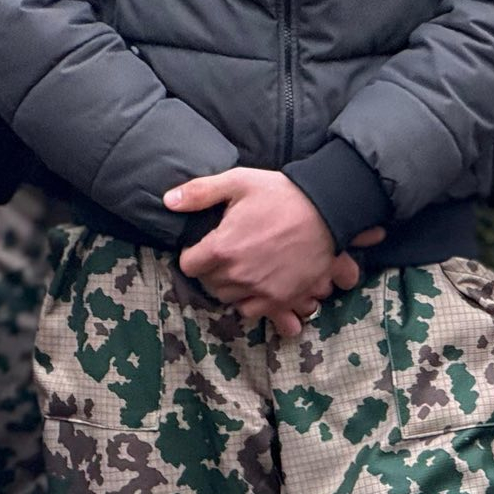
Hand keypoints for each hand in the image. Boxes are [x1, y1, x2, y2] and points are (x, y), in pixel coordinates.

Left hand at [168, 169, 376, 335]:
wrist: (326, 211)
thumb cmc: (281, 194)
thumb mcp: (237, 182)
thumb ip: (199, 193)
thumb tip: (168, 201)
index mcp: (221, 247)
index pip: (188, 266)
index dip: (193, 256)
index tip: (204, 249)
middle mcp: (238, 274)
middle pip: (209, 285)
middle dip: (211, 272)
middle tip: (224, 257)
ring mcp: (260, 289)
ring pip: (229, 299)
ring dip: (230, 287)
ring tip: (241, 271)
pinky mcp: (281, 298)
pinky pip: (252, 311)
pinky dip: (251, 301)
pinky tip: (257, 284)